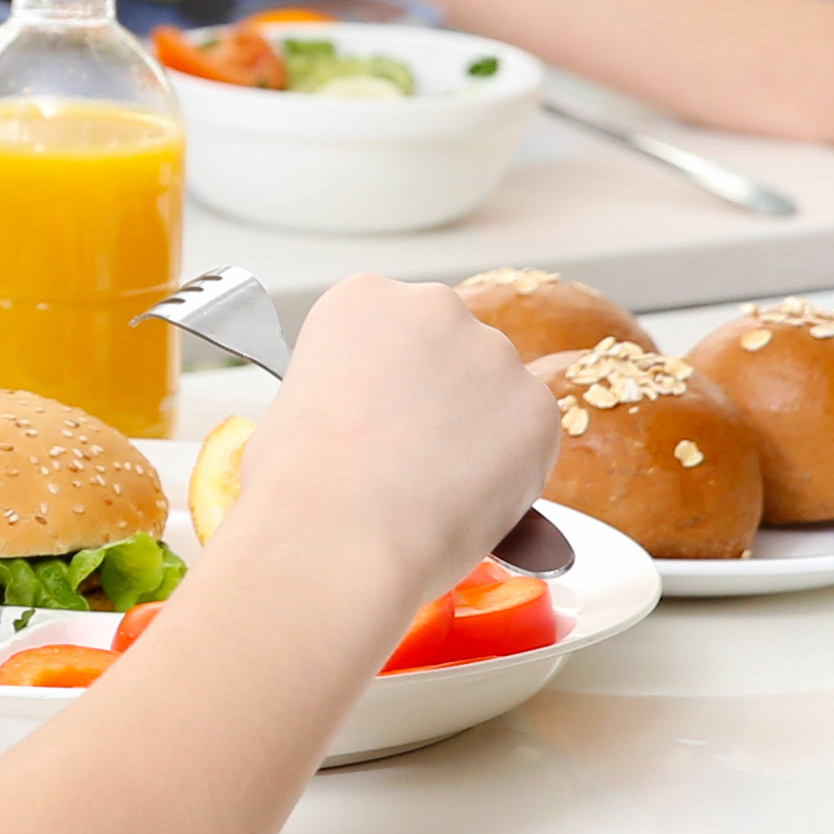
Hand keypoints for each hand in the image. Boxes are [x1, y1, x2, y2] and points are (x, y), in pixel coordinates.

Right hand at [222, 275, 552, 612]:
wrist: (336, 536)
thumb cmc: (298, 486)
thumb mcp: (295, 406)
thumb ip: (346, 390)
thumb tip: (366, 421)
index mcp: (365, 298)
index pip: (396, 328)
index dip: (392, 381)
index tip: (385, 414)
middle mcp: (434, 307)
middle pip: (453, 350)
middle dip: (442, 397)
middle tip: (415, 454)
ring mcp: (493, 353)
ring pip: (498, 393)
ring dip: (481, 431)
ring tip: (440, 489)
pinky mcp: (538, 407)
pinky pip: (533, 437)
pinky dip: (514, 469)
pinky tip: (470, 501)